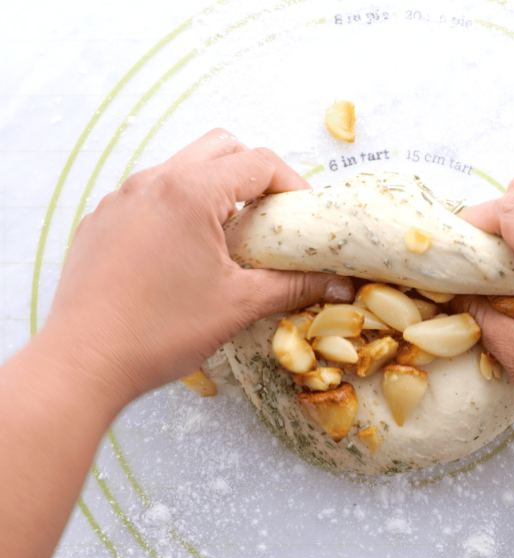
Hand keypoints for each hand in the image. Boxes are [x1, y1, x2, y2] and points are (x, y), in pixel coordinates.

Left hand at [44, 129, 352, 404]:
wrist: (84, 362)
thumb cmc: (160, 333)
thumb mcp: (239, 305)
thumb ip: (295, 286)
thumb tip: (339, 285)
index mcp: (189, 193)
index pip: (258, 162)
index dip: (293, 183)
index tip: (305, 214)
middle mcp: (151, 182)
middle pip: (220, 148)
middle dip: (255, 175)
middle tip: (271, 216)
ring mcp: (120, 198)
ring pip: (182, 168)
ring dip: (216, 190)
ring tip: (230, 236)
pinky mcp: (102, 220)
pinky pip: (150, 195)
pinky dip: (179, 208)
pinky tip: (184, 253)